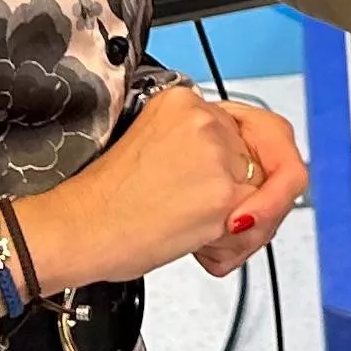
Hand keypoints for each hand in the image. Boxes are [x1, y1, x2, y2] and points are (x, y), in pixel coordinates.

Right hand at [18, 89, 308, 290]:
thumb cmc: (106, 203)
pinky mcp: (223, 193)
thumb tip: (258, 176)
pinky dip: (236, 246)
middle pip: (269, 159)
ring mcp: (217, 154)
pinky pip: (260, 223)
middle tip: (230, 224)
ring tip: (203, 238)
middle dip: (259, 199)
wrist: (78, 229)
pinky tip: (201, 248)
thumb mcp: (158, 150)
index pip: (253, 128)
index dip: (248, 167)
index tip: (238, 190)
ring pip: (271, 193)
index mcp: (185, 102)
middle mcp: (205, 119)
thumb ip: (208, 152)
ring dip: (246, 229)